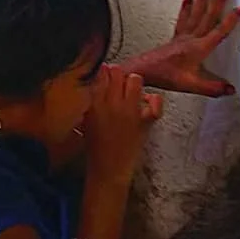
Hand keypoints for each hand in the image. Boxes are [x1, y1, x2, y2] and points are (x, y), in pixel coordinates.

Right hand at [82, 66, 161, 186]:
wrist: (109, 168)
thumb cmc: (94, 145)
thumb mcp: (83, 120)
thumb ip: (87, 100)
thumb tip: (92, 83)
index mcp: (94, 103)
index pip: (100, 73)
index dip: (102, 71)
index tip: (102, 74)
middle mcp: (112, 103)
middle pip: (117, 72)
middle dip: (116, 74)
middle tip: (115, 83)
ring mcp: (130, 111)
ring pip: (135, 79)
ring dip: (132, 83)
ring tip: (129, 91)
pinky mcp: (145, 121)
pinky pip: (155, 101)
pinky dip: (153, 100)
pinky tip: (146, 102)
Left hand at [136, 0, 239, 96]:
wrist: (143, 71)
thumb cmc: (164, 75)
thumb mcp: (191, 85)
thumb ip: (212, 88)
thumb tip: (230, 89)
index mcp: (198, 48)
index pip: (220, 31)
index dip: (233, 18)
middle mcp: (191, 38)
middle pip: (208, 15)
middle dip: (219, 0)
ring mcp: (182, 36)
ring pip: (195, 12)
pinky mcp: (175, 37)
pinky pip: (183, 18)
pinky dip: (186, 6)